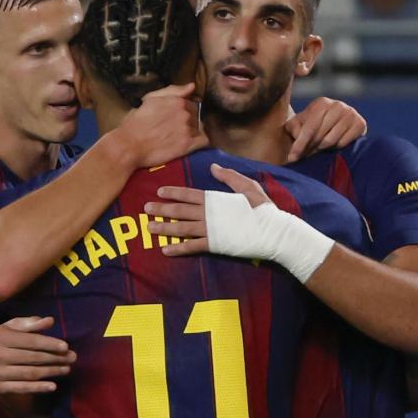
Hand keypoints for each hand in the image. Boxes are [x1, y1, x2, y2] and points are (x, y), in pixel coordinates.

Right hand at [0, 317, 76, 394]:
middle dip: (55, 358)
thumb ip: (29, 324)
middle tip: (72, 358)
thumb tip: (50, 321)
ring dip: (51, 372)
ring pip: (30, 373)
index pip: (31, 341)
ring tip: (66, 369)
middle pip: (33, 358)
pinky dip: (38, 388)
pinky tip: (53, 386)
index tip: (66, 346)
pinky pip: (21, 388)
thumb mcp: (10, 328)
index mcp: (2, 337)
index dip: (49, 343)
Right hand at [111, 83, 208, 168]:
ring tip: (179, 138)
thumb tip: (192, 86)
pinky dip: (199, 143)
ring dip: (193, 132)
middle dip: (189, 121)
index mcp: (177, 100)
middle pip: (196, 116)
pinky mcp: (187, 145)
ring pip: (200, 128)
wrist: (129, 145)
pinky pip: (204, 142)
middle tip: (175, 130)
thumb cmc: (135, 122)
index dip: (184, 111)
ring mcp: (187, 128)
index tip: (175, 119)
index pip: (191, 104)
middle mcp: (185, 113)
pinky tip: (190, 145)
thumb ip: (172, 91)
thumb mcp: (150, 99)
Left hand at [145, 163, 271, 255]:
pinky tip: (165, 250)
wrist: (272, 231)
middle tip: (145, 208)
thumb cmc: (262, 208)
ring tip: (149, 227)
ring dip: (164, 228)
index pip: (188, 194)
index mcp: (214, 199)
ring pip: (181, 228)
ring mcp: (209, 230)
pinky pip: (192, 247)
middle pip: (179, 210)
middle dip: (161, 209)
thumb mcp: (247, 186)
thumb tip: (213, 167)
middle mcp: (207, 213)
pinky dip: (178, 249)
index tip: (159, 191)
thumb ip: (228, 177)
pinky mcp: (213, 245)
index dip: (172, 192)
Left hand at [284, 96, 366, 161]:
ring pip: (331, 141)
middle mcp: (338, 105)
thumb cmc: (313, 125)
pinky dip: (336, 148)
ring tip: (318, 149)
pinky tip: (333, 146)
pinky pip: (344, 143)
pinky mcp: (360, 123)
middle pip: (320, 135)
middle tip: (305, 155)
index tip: (291, 158)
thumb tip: (297, 135)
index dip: (300, 144)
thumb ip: (293, 127)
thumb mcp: (299, 124)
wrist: (337, 124)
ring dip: (322, 149)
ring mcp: (351, 113)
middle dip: (310, 148)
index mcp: (321, 103)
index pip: (309, 127)